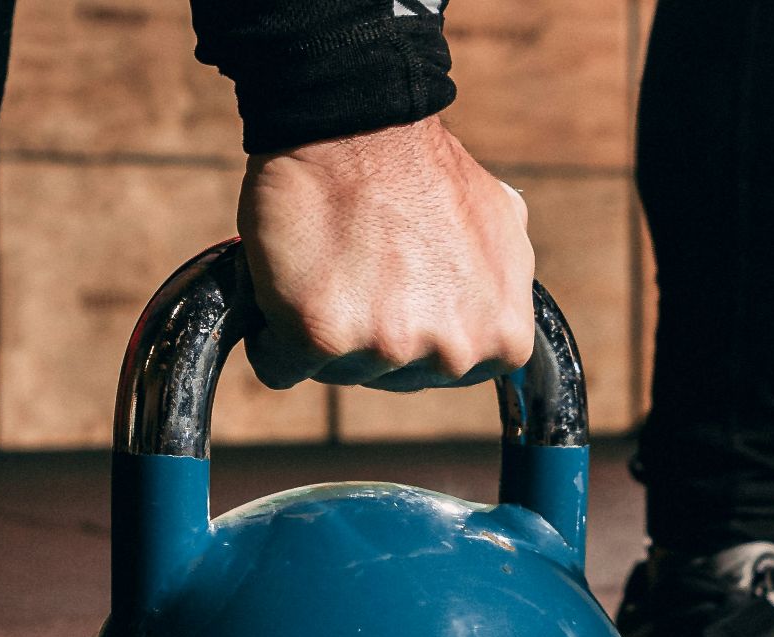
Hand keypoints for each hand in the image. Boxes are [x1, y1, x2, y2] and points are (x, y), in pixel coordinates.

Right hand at [237, 116, 535, 391]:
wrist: (356, 121)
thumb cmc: (420, 169)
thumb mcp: (501, 228)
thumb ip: (500, 287)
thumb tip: (496, 311)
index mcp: (503, 339)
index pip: (442, 373)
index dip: (416, 328)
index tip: (400, 286)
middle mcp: (454, 354)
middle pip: (389, 379)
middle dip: (368, 331)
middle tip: (362, 266)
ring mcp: (389, 349)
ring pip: (337, 372)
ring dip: (322, 328)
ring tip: (331, 262)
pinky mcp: (322, 338)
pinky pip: (280, 366)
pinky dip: (271, 335)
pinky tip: (289, 284)